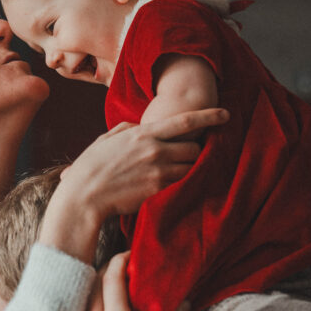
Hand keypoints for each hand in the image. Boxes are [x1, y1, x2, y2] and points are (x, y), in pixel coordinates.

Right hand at [66, 106, 227, 220]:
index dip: (209, 116)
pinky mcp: (158, 191)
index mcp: (144, 133)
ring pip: (191, 167)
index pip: (186, 121)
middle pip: (195, 147)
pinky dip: (182, 184)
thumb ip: (129, 128)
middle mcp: (156, 150)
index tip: (226, 114)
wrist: (84, 196)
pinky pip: (181, 185)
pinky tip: (174, 186)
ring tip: (179, 172)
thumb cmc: (92, 167)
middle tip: (187, 157)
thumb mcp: (108, 139)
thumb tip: (142, 125)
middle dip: (195, 152)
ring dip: (189, 169)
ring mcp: (159, 172)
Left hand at [85, 252, 188, 310]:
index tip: (137, 251)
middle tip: (137, 264)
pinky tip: (124, 304)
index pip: (111, 278)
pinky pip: (92, 308)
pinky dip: (104, 298)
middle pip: (97, 281)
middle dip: (114, 266)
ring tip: (133, 282)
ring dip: (108, 282)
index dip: (122, 259)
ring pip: (92, 294)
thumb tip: (183, 302)